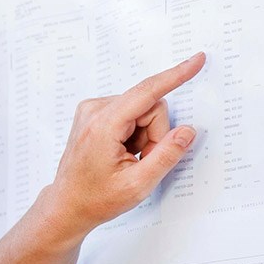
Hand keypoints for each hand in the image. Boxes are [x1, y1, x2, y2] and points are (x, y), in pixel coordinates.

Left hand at [41, 52, 205, 237]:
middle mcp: (94, 110)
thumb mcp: (138, 184)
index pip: (147, 93)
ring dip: (144, 136)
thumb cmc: (97, 198)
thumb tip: (187, 130)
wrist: (67, 204)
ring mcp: (92, 110)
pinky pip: (132, 114)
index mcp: (102, 125)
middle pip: (150, 106)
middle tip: (141, 160)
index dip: (176, 76)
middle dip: (155, 134)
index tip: (196, 60)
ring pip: (143, 111)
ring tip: (127, 159)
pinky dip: (134, 134)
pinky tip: (121, 152)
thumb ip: (167, 155)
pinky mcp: (95, 113)